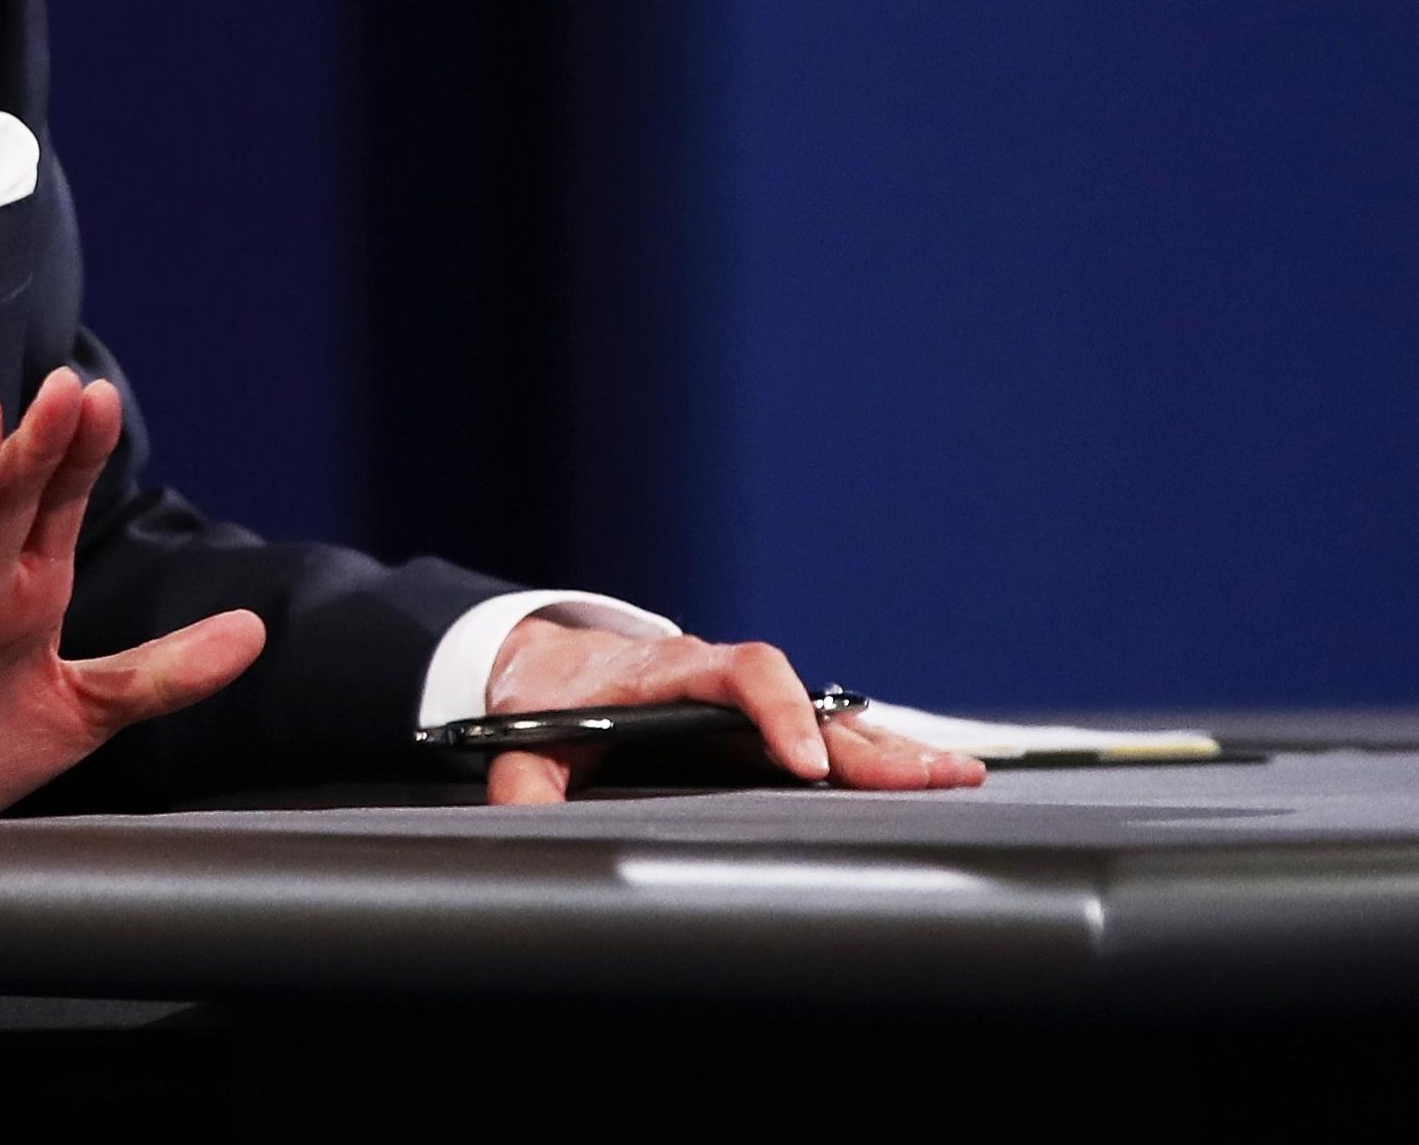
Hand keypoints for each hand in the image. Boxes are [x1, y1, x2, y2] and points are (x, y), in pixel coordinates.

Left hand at [477, 618, 988, 805]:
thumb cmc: (547, 697)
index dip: (777, 709)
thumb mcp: (525, 733)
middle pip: (810, 701)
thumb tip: (520, 811)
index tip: (804, 761)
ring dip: (892, 751)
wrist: (548, 665)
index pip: (740, 671)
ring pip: (831, 721)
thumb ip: (524, 776)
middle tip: (933, 777)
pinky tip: (928, 779)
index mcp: (671, 670)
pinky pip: (828, 737)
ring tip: (957, 779)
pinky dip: (876, 758)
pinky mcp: (760, 729)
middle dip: (869, 742)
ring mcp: (747, 705)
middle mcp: (722, 679)